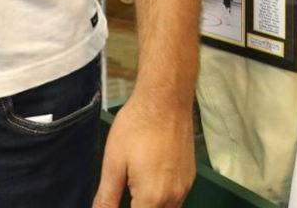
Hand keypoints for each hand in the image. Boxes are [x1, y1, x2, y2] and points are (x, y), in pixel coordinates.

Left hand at [93, 93, 194, 207]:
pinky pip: (176, 201)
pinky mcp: (190, 177)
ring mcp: (185, 188)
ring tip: (133, 192)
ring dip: (150, 207)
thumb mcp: (114, 163)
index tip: (114, 201)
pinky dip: (162, 201)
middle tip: (122, 194)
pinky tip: (148, 185)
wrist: (166, 99)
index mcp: (152, 198)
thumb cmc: (137, 127)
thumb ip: (107, 198)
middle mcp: (173, 198)